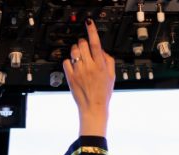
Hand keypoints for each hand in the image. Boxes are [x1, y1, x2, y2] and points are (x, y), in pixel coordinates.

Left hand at [63, 19, 115, 136]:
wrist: (93, 107)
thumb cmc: (103, 93)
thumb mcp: (112, 76)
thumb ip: (108, 60)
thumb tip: (102, 50)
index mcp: (100, 65)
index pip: (95, 43)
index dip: (92, 30)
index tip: (89, 23)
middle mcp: (89, 67)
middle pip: (82, 44)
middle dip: (82, 42)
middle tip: (84, 46)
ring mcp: (78, 71)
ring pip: (73, 52)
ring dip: (76, 50)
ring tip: (79, 56)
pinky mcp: (70, 77)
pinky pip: (66, 62)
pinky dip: (69, 61)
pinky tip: (73, 66)